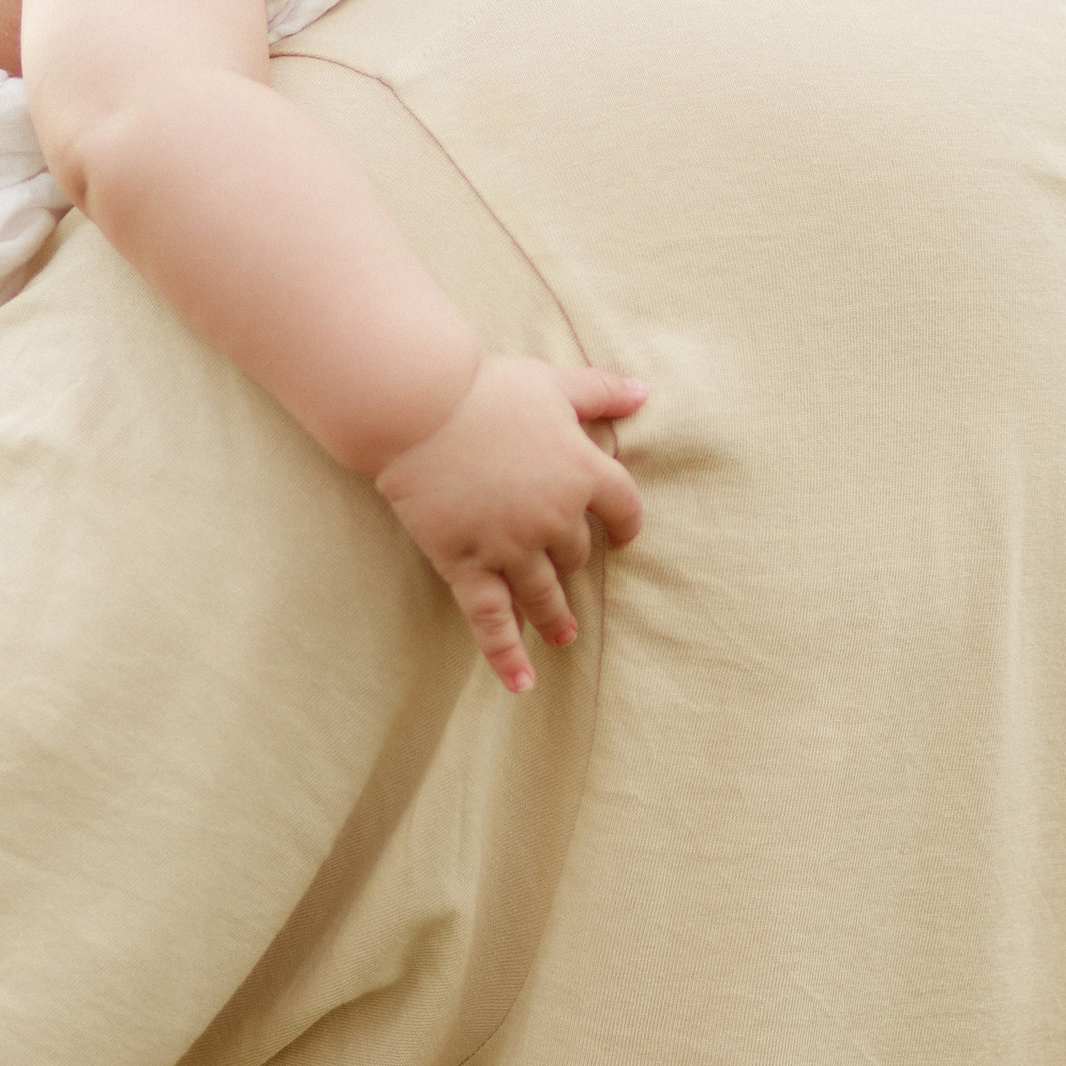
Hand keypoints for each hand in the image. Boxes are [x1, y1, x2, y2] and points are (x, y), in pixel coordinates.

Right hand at [375, 356, 646, 694]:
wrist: (422, 408)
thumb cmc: (488, 388)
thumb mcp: (554, 382)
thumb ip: (601, 391)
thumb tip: (642, 391)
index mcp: (583, 471)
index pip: (623, 508)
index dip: (625, 524)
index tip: (623, 536)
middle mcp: (554, 516)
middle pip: (577, 550)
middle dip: (571, 556)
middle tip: (564, 569)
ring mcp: (511, 546)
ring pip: (545, 592)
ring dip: (557, 616)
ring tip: (564, 635)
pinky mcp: (467, 563)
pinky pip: (492, 619)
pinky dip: (506, 654)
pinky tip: (522, 682)